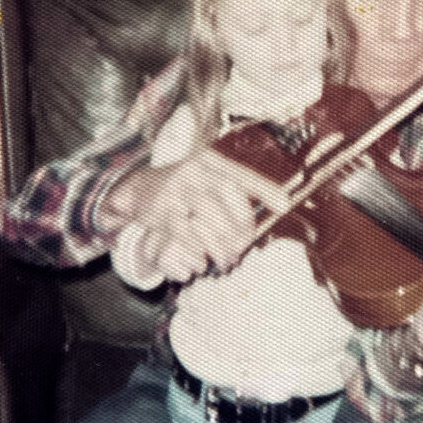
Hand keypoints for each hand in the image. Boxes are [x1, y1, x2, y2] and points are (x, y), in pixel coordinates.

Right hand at [107, 147, 289, 283]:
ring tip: (230, 258)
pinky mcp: (160, 210)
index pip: (242, 174)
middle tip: (248, 244)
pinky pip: (184, 231)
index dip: (265, 189)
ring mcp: (176, 189)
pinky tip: (205, 260)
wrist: (137, 187)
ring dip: (222, 240)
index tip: (284, 206)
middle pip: (228, 192)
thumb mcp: (207, 176)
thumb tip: (277, 201)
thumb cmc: (184, 185)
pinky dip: (197, 247)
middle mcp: (195, 171)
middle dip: (243, 221)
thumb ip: (235, 186)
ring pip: (208, 214)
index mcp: (211, 162)